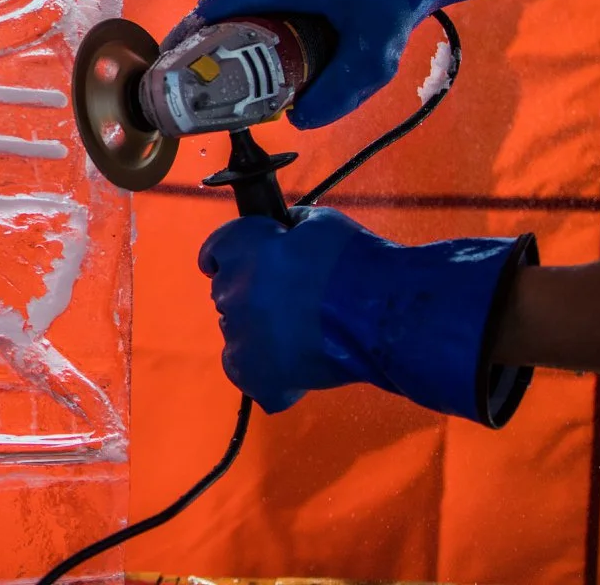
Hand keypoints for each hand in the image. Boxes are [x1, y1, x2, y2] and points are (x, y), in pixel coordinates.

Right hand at [168, 0, 562, 127]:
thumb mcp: (376, 54)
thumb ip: (338, 92)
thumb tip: (300, 121)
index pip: (220, 3)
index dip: (195, 30)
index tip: (180, 54)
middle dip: (232, 23)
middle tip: (230, 57)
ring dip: (266, 1)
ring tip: (278, 34)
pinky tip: (317, 2)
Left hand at [199, 208, 537, 426]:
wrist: (384, 315)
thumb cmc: (356, 263)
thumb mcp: (320, 224)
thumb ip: (290, 229)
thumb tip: (285, 233)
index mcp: (242, 249)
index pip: (215, 251)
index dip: (231, 257)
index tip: (246, 264)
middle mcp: (232, 290)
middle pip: (229, 292)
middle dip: (253, 294)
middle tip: (291, 302)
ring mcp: (240, 335)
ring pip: (237, 332)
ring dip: (259, 331)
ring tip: (301, 336)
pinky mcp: (255, 374)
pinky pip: (243, 372)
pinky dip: (262, 371)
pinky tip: (291, 367)